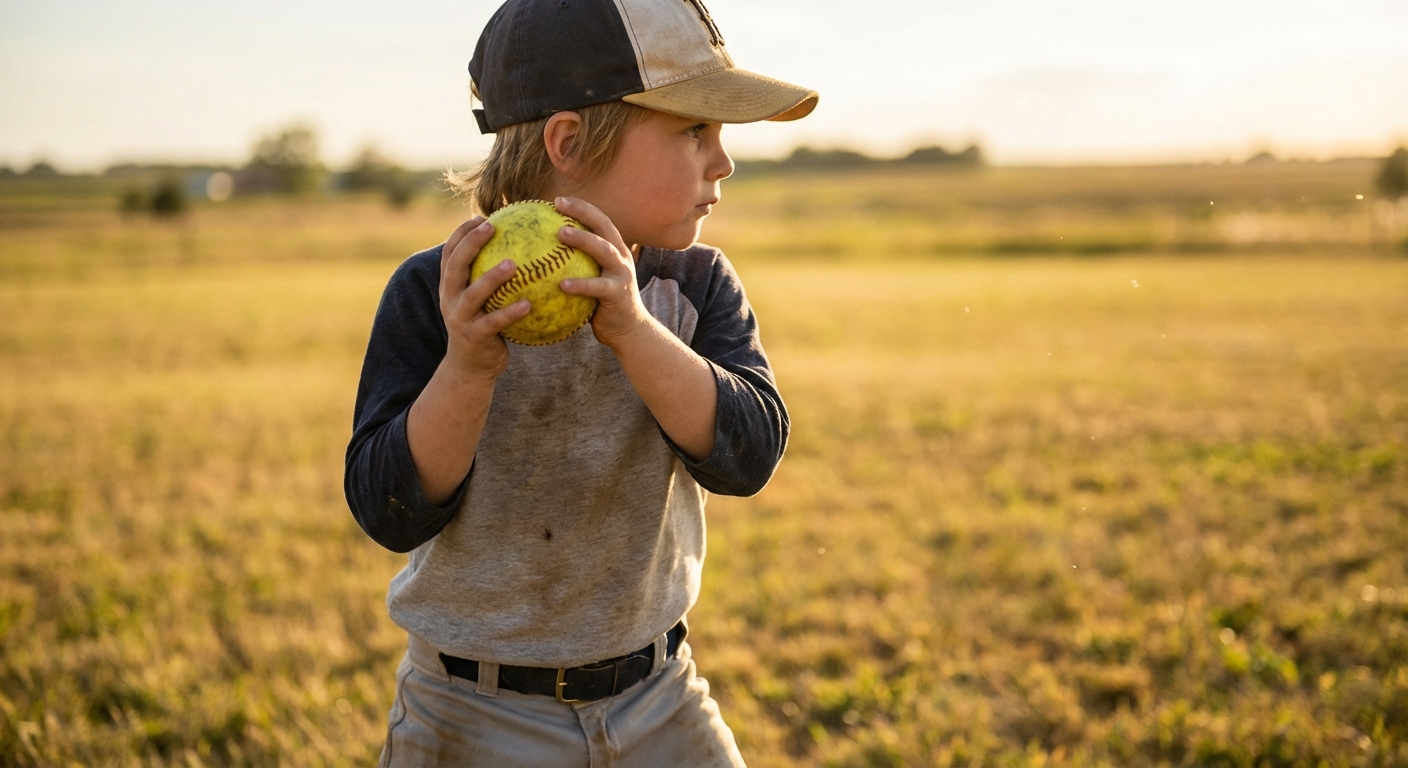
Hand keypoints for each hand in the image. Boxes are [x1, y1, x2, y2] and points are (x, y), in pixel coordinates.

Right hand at [438, 216, 531, 380]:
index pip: (450, 253)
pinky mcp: (474, 336)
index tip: (480, 217)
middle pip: (455, 265)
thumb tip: (520, 250)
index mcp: (450, 286)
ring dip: (492, 277)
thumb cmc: (484, 327)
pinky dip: (510, 312)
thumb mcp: (482, 301)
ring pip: (473, 293)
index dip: (461, 233)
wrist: (471, 367)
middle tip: (491, 226)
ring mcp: (460, 318)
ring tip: (512, 263)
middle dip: (470, 243)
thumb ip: (490, 278)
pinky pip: (494, 322)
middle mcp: (450, 299)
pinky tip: (529, 304)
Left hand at [552, 196, 652, 348]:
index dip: (581, 207)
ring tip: (560, 233)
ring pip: (604, 250)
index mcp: (614, 250)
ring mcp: (622, 274)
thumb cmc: (601, 305)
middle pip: (603, 226)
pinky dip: (580, 285)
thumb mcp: (592, 279)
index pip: (599, 220)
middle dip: (583, 212)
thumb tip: (541, 257)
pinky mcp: (618, 294)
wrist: (628, 331)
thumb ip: (575, 266)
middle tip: (559, 206)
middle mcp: (621, 257)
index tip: (557, 201)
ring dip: (583, 239)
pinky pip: (597, 287)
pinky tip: (561, 285)